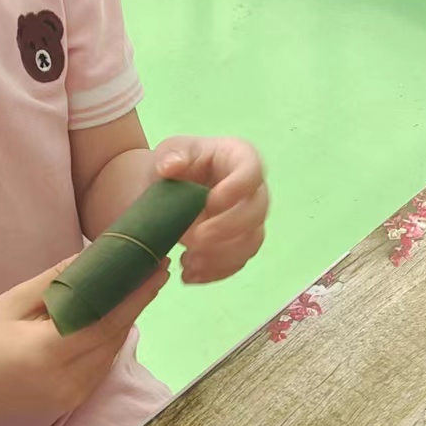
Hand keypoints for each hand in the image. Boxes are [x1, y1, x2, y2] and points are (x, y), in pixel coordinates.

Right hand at [0, 256, 167, 425]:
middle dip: (137, 302)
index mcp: (48, 354)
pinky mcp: (68, 403)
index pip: (107, 322)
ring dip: (126, 320)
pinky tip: (114, 315)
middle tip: (154, 268)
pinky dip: (110, 339)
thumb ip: (58, 282)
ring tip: (139, 286)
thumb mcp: (12, 301)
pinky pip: (100, 366)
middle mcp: (65, 381)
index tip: (158, 267)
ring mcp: (69, 397)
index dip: (137, 295)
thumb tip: (97, 254)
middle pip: (114, 337)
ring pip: (111, 353)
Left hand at [156, 136, 267, 283]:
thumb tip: (169, 166)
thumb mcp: (170, 151)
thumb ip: (171, 156)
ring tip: (188, 262)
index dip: (237, 188)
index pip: (252, 171)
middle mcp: (253, 190)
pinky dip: (215, 272)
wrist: (170, 187)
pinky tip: (189, 273)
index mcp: (241, 158)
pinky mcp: (240, 244)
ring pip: (251, 243)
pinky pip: (238, 262)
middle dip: (227, 229)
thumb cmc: (176, 162)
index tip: (211, 202)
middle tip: (195, 239)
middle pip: (257, 212)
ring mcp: (249, 219)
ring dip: (221, 257)